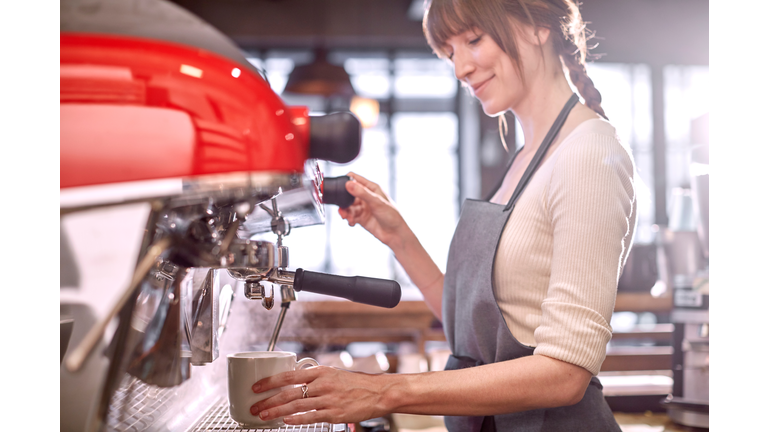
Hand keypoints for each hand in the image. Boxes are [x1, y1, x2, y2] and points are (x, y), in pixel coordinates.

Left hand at [250, 365, 388, 423]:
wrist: (378, 392)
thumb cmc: (356, 383)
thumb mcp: (333, 373)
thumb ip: (314, 378)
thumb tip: (294, 381)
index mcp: (320, 372)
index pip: (288, 375)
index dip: (270, 382)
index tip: (256, 387)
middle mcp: (322, 384)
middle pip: (288, 392)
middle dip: (268, 400)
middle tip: (254, 406)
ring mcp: (328, 399)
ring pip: (296, 405)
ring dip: (276, 411)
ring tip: (263, 415)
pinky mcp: (334, 414)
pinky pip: (311, 417)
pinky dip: (297, 419)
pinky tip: (286, 421)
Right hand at [338, 172, 407, 248]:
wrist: (395, 234)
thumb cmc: (391, 215)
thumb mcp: (376, 202)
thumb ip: (362, 193)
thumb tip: (348, 184)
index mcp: (371, 188)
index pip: (355, 179)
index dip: (346, 181)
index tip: (339, 188)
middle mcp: (366, 197)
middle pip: (348, 195)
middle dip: (343, 201)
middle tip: (342, 208)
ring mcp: (363, 208)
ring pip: (348, 207)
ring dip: (345, 212)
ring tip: (346, 218)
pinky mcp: (361, 218)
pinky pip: (350, 216)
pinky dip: (349, 219)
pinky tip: (352, 223)